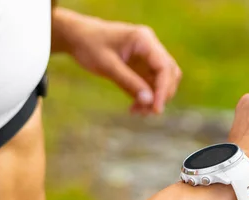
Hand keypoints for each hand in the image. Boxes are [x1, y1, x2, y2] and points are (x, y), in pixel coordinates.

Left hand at [53, 8, 181, 114]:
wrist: (78, 38)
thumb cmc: (90, 46)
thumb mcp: (107, 66)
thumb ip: (129, 82)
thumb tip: (149, 102)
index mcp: (144, 40)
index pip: (164, 66)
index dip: (164, 89)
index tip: (156, 109)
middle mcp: (150, 47)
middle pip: (169, 74)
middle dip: (161, 95)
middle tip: (145, 113)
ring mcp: (147, 57)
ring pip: (162, 81)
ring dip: (154, 98)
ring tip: (137, 112)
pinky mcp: (141, 67)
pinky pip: (150, 85)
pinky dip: (145, 97)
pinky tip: (134, 108)